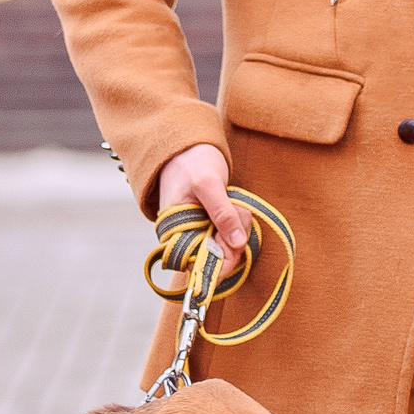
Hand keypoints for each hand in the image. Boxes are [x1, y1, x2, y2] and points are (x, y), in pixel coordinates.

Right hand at [156, 143, 244, 273]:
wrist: (189, 148)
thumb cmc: (192, 163)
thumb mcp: (208, 184)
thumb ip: (222, 213)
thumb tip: (237, 243)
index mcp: (175, 234)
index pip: (199, 264)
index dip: (222, 260)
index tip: (237, 244)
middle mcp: (185, 238)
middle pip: (218, 258)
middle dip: (234, 237)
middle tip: (237, 209)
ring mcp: (200, 232)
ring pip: (229, 245)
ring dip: (239, 225)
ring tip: (233, 201)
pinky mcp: (212, 225)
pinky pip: (232, 233)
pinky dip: (239, 220)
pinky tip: (235, 205)